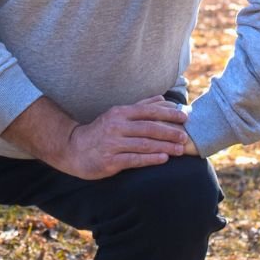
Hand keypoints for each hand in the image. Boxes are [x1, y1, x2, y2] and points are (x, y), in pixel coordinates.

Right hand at [44, 96, 190, 179]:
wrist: (73, 149)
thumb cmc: (100, 131)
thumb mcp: (117, 115)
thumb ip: (141, 106)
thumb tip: (162, 99)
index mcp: (119, 113)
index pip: (148, 111)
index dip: (168, 114)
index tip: (184, 117)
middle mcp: (116, 126)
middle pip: (148, 128)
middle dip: (169, 132)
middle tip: (185, 136)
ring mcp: (113, 144)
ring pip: (144, 144)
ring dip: (164, 146)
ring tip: (179, 150)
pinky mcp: (110, 160)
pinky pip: (134, 159)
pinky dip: (150, 159)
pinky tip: (163, 159)